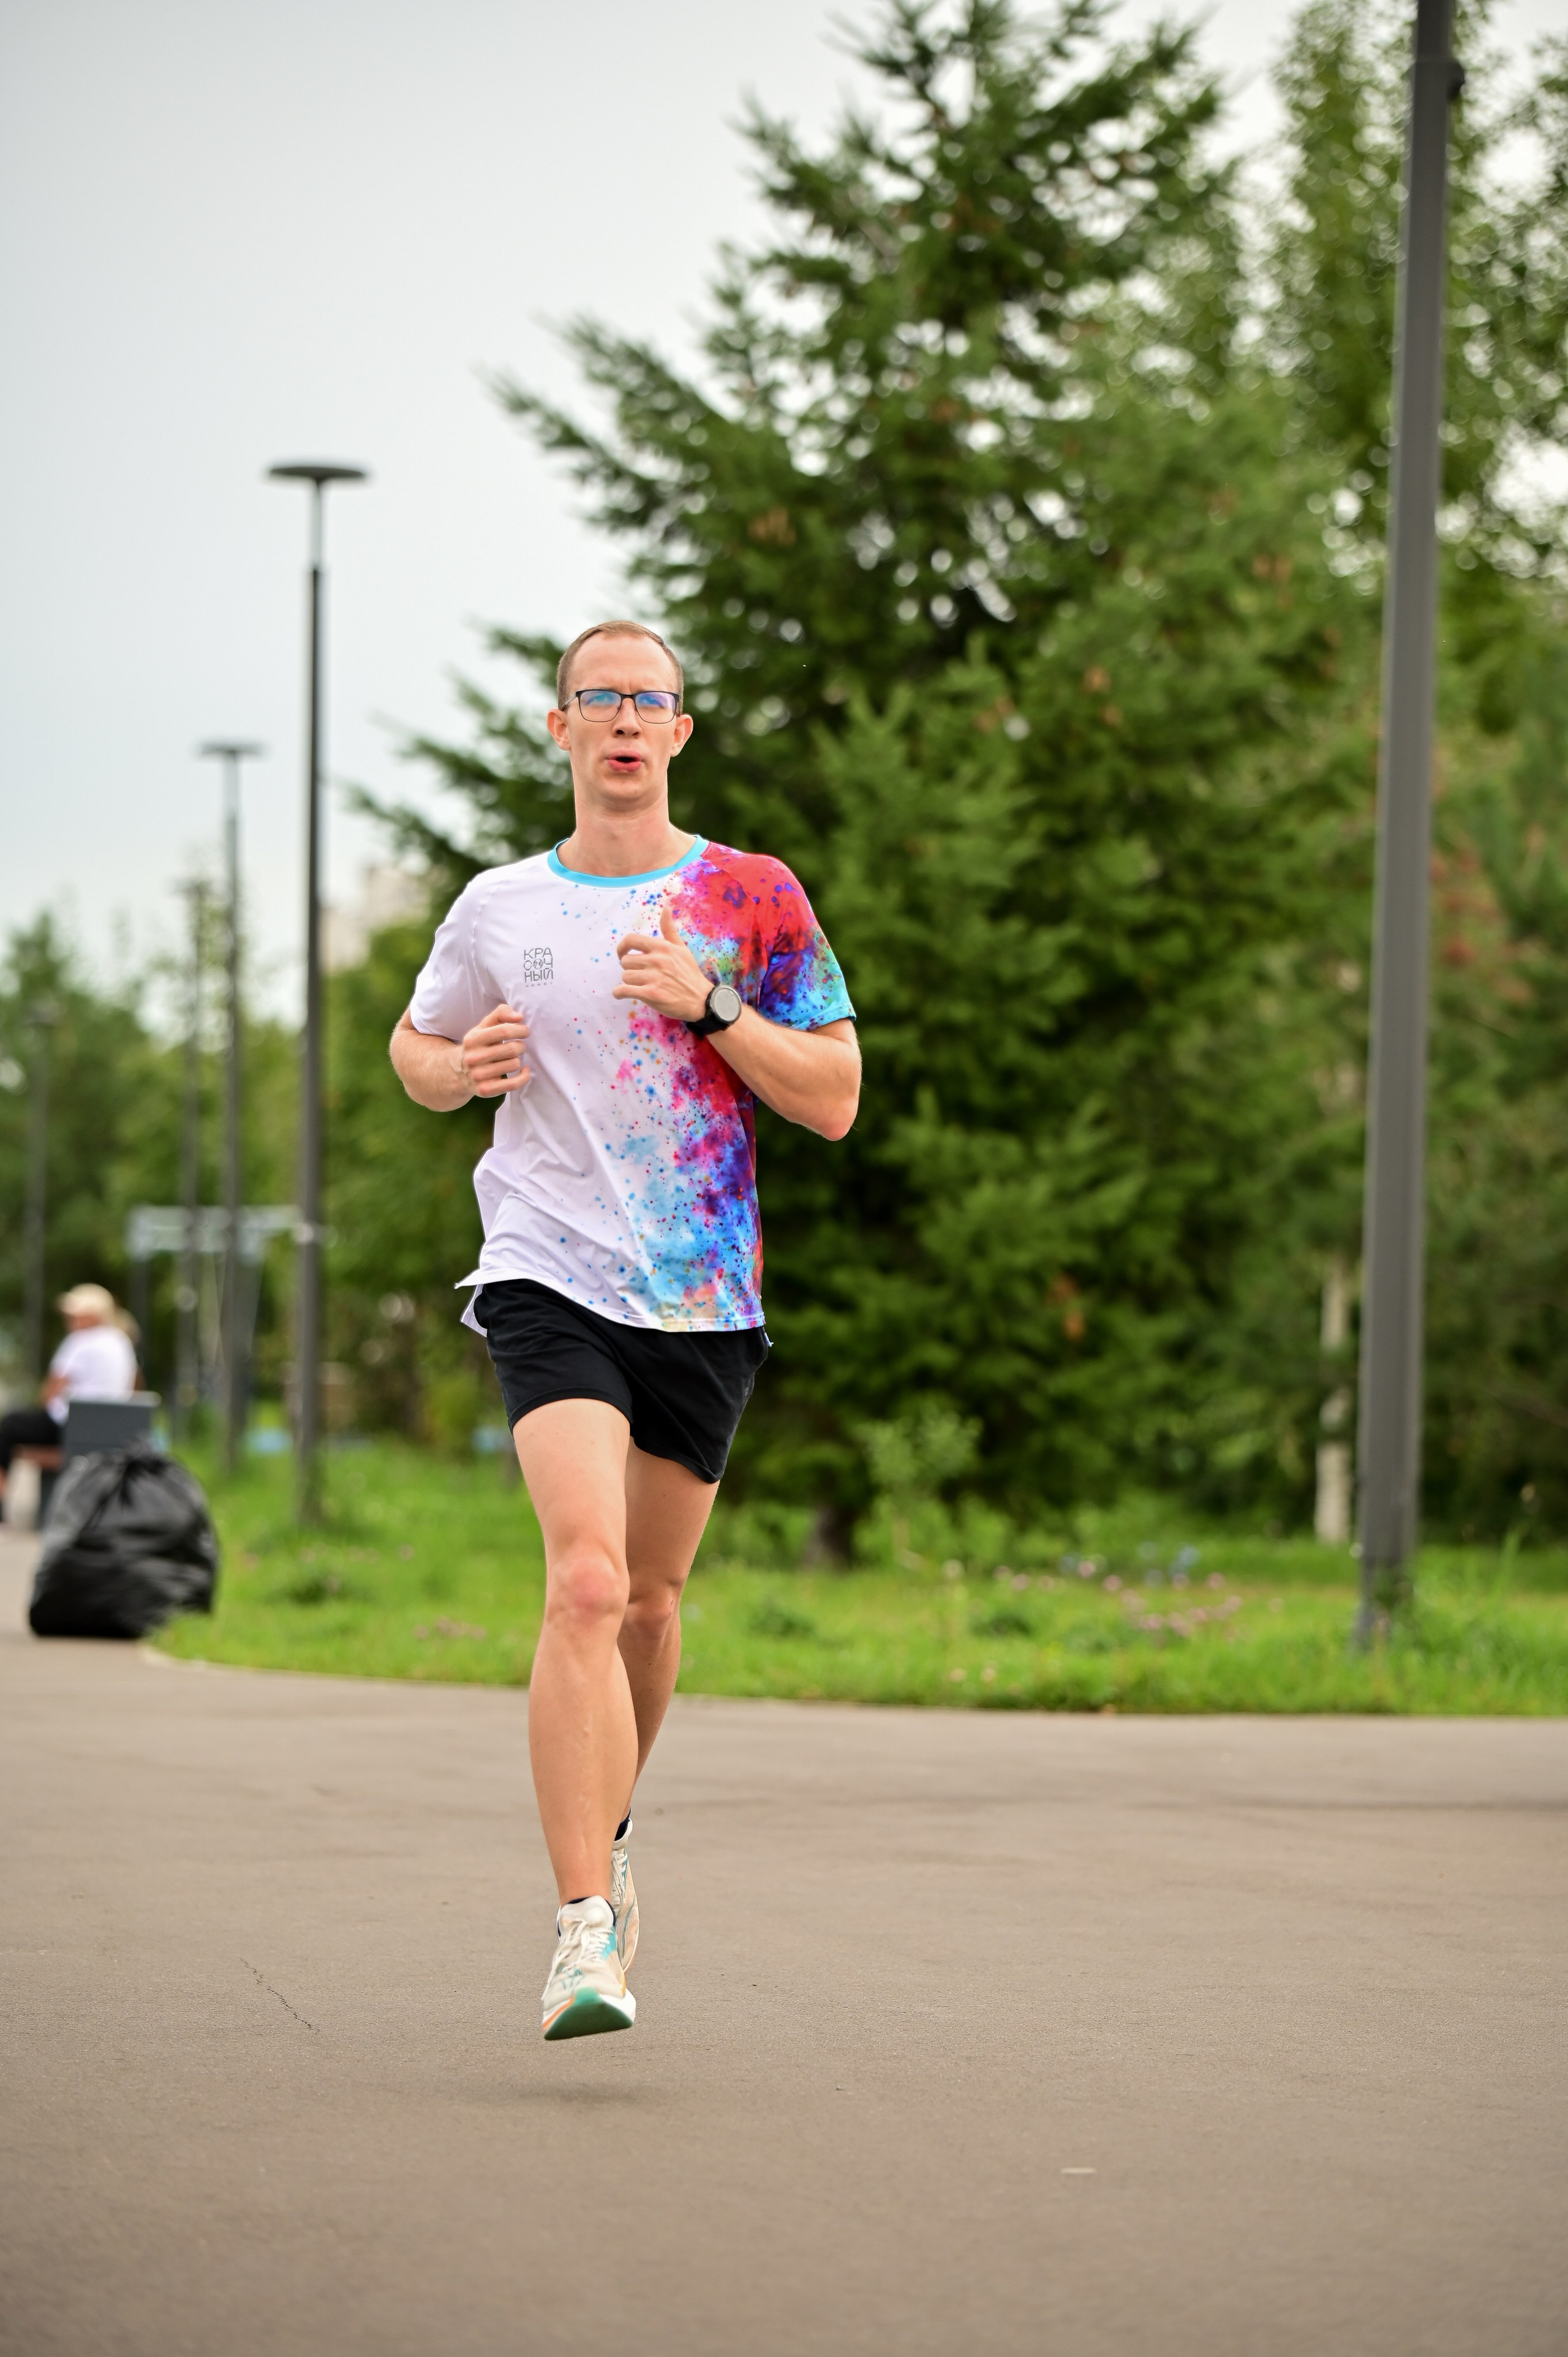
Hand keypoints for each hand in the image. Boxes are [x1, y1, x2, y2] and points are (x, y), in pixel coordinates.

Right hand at [460, 1003, 531, 1096]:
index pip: (504, 1031)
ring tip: (512, 1058)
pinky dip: (524, 1077)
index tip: (525, 1031)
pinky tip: (524, 1070)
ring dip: (518, 1060)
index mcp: (473, 1039)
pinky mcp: (486, 1090)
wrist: (457, 1072)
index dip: (520, 1030)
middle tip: (518, 1046)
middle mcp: (473, 1058)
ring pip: (514, 1064)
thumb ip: (500, 1013)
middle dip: (521, 1045)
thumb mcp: (483, 1026)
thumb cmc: (478, 1045)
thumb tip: (519, 1017)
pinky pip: (513, 1084)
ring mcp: (478, 1075)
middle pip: (512, 1049)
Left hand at [613, 903, 714, 1023]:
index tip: (621, 954)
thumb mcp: (682, 948)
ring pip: (625, 976)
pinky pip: (623, 990)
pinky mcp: (650, 994)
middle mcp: (656, 960)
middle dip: (630, 968)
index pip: (631, 939)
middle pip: (625, 961)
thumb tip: (665, 908)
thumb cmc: (690, 973)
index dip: (622, 947)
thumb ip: (670, 930)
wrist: (700, 999)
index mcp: (662, 947)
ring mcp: (653, 977)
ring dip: (628, 982)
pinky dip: (619, 993)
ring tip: (639, 985)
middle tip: (640, 974)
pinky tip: (622, 993)